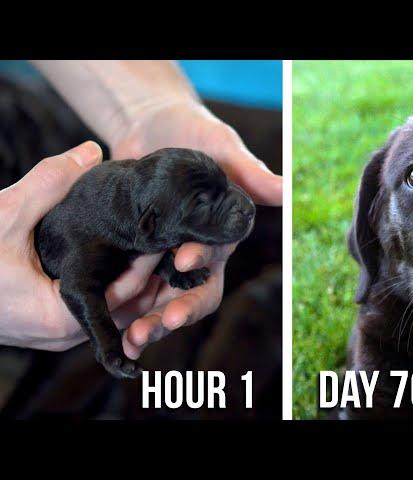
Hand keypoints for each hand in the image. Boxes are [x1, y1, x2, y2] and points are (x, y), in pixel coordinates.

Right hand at [0, 142, 188, 350]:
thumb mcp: (6, 214)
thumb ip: (49, 183)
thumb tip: (90, 150)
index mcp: (56, 316)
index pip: (124, 295)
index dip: (149, 263)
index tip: (168, 234)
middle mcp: (61, 335)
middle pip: (125, 308)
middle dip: (150, 275)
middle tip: (172, 239)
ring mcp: (57, 336)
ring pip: (113, 313)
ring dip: (136, 284)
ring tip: (158, 248)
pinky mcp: (51, 329)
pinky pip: (97, 313)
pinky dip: (116, 291)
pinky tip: (129, 263)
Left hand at [110, 99, 281, 357]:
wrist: (150, 125)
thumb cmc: (196, 131)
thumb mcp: (221, 146)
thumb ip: (250, 173)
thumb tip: (288, 191)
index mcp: (221, 232)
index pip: (217, 259)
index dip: (203, 266)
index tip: (182, 262)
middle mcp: (198, 251)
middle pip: (193, 292)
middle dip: (175, 313)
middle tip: (152, 330)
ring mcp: (166, 255)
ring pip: (163, 299)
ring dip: (149, 322)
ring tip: (130, 340)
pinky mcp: (138, 254)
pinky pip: (134, 287)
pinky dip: (124, 306)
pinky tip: (108, 322)